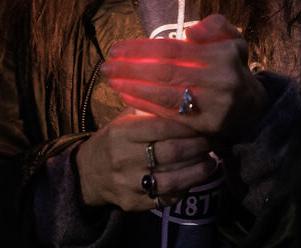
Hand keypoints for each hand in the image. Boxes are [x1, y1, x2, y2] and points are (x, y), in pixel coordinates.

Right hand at [74, 107, 213, 210]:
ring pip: (172, 179)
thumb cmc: (114, 140)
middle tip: (212, 141)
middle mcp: (123, 158)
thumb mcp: (123, 120)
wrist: (88, 174)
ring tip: (211, 162)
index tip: (203, 122)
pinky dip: (184, 189)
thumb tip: (181, 96)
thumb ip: (148, 109)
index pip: (161, 127)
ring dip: (197, 171)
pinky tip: (194, 179)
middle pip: (171, 153)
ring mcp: (127, 183)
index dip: (186, 125)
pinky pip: (165, 198)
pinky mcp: (132, 203)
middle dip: (198, 146)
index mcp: (121, 132)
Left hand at [101, 14, 268, 140]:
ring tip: (111, 80)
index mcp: (221, 55)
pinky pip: (169, 114)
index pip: (173, 50)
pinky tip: (126, 96)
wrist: (252, 108)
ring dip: (133, 87)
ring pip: (165, 95)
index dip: (141, 49)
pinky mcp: (205, 126)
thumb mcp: (232, 39)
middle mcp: (218, 80)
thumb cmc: (232, 67)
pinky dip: (145, 105)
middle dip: (131, 68)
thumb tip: (191, 31)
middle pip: (165, 73)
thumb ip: (215, 26)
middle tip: (106, 65)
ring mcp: (212, 105)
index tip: (116, 48)